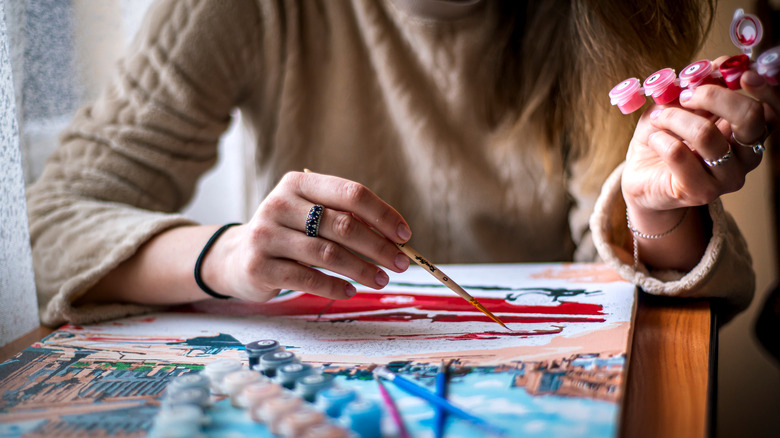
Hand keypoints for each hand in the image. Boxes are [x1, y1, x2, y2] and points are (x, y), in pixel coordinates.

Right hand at [203, 171, 411, 301]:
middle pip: (342, 225)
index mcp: (298, 184)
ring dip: (362, 269)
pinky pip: (308, 278)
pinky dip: (335, 287)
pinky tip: (350, 291)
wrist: (237, 257)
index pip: (350, 193)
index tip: (404, 235)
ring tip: (381, 280)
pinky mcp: (260, 266)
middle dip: (378, 246)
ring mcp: (266, 235)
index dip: (383, 214)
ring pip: (328, 254)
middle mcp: (279, 204)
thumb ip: (346, 219)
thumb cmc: (288, 234)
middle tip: (400, 263)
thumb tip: (395, 239)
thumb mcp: (311, 216)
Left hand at [622, 59, 771, 231]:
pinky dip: (660, 139)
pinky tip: (654, 140)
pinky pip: (679, 154)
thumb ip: (702, 83)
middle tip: (685, 95)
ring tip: (658, 118)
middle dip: (713, 96)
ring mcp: (726, 178)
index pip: (773, 110)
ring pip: (707, 134)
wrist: (642, 177)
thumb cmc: (665, 137)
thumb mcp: (680, 104)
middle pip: (750, 118)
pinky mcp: (699, 191)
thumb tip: (722, 60)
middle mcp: (746, 156)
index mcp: (748, 133)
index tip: (741, 73)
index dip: (764, 88)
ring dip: (675, 117)